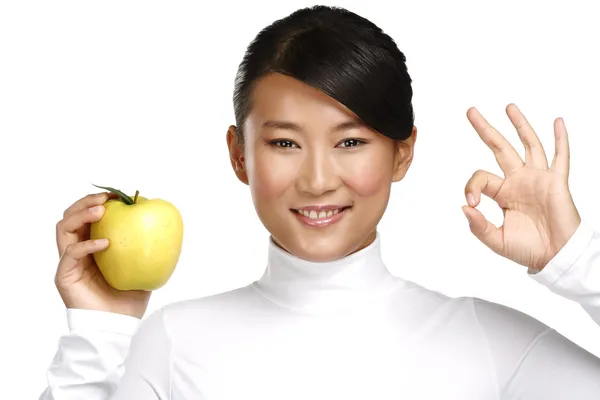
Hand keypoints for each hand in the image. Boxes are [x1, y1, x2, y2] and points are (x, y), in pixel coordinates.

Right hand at [55, 192, 151, 318]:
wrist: (117, 327)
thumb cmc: (129, 300)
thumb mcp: (144, 268)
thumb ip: (149, 249)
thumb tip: (168, 228)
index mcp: (93, 246)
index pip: (88, 217)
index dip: (98, 202)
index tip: (115, 195)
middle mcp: (78, 251)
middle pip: (71, 216)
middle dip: (86, 202)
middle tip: (105, 198)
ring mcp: (69, 262)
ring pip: (64, 227)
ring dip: (81, 214)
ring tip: (101, 211)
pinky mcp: (64, 276)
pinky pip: (71, 253)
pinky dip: (87, 245)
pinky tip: (105, 243)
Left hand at [462, 103, 581, 272]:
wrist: (556, 257)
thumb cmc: (528, 249)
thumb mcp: (496, 240)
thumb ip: (478, 226)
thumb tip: (465, 207)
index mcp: (502, 193)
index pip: (480, 177)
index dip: (471, 187)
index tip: (473, 204)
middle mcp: (519, 181)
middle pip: (499, 148)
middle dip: (485, 129)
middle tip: (470, 111)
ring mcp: (538, 178)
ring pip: (528, 145)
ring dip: (519, 125)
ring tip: (508, 107)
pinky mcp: (557, 182)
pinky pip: (560, 158)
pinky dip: (560, 140)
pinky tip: (558, 122)